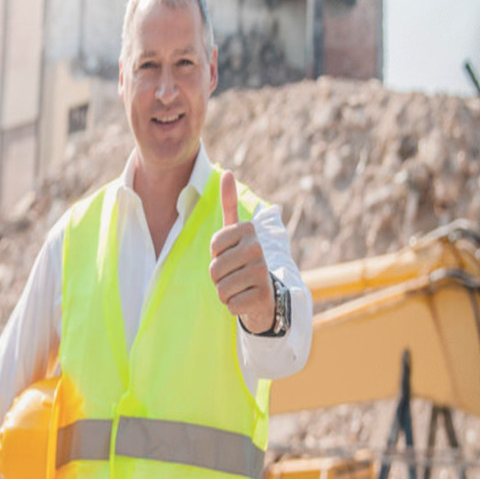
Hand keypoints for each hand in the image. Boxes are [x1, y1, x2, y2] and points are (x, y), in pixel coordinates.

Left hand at [209, 170, 274, 333]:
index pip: (213, 246)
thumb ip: (230, 204)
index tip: (230, 255)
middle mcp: (258, 249)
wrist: (266, 294)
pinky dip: (234, 306)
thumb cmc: (243, 261)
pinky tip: (246, 300)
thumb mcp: (236, 233)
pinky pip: (230, 304)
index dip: (216, 255)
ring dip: (225, 292)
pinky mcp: (262, 296)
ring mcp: (262, 273)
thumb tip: (227, 171)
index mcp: (249, 231)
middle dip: (218, 277)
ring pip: (221, 288)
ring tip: (240, 287)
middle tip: (235, 275)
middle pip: (214, 269)